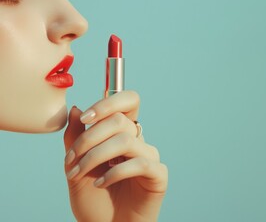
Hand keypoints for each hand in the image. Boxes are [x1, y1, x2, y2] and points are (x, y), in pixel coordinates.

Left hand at [63, 91, 167, 221]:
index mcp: (121, 134)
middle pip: (120, 120)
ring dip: (96, 156)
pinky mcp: (158, 175)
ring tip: (79, 173)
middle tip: (72, 158)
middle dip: (90, 137)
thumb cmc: (94, 200)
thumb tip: (77, 108)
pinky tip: (100, 183)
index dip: (108, 103)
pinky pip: (140, 163)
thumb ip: (76, 138)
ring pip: (126, 141)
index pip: (128, 102)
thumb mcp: (76, 166)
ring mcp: (149, 157)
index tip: (85, 118)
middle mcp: (138, 142)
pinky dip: (115, 173)